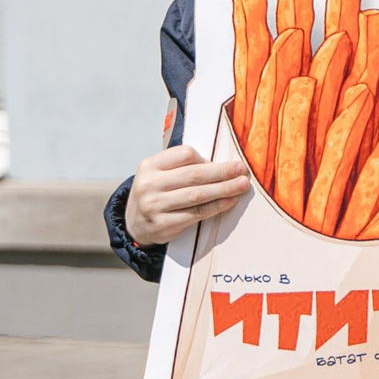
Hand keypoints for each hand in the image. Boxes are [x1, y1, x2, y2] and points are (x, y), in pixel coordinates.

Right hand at [123, 144, 251, 246]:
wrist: (135, 224)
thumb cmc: (157, 193)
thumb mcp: (160, 173)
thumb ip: (183, 166)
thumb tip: (223, 164)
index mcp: (149, 165)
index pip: (185, 154)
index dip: (207, 159)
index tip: (224, 163)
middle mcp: (149, 184)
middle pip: (194, 175)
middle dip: (223, 172)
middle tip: (242, 170)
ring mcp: (154, 205)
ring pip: (198, 195)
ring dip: (225, 189)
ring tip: (242, 185)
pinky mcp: (163, 224)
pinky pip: (197, 213)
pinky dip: (217, 206)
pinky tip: (231, 200)